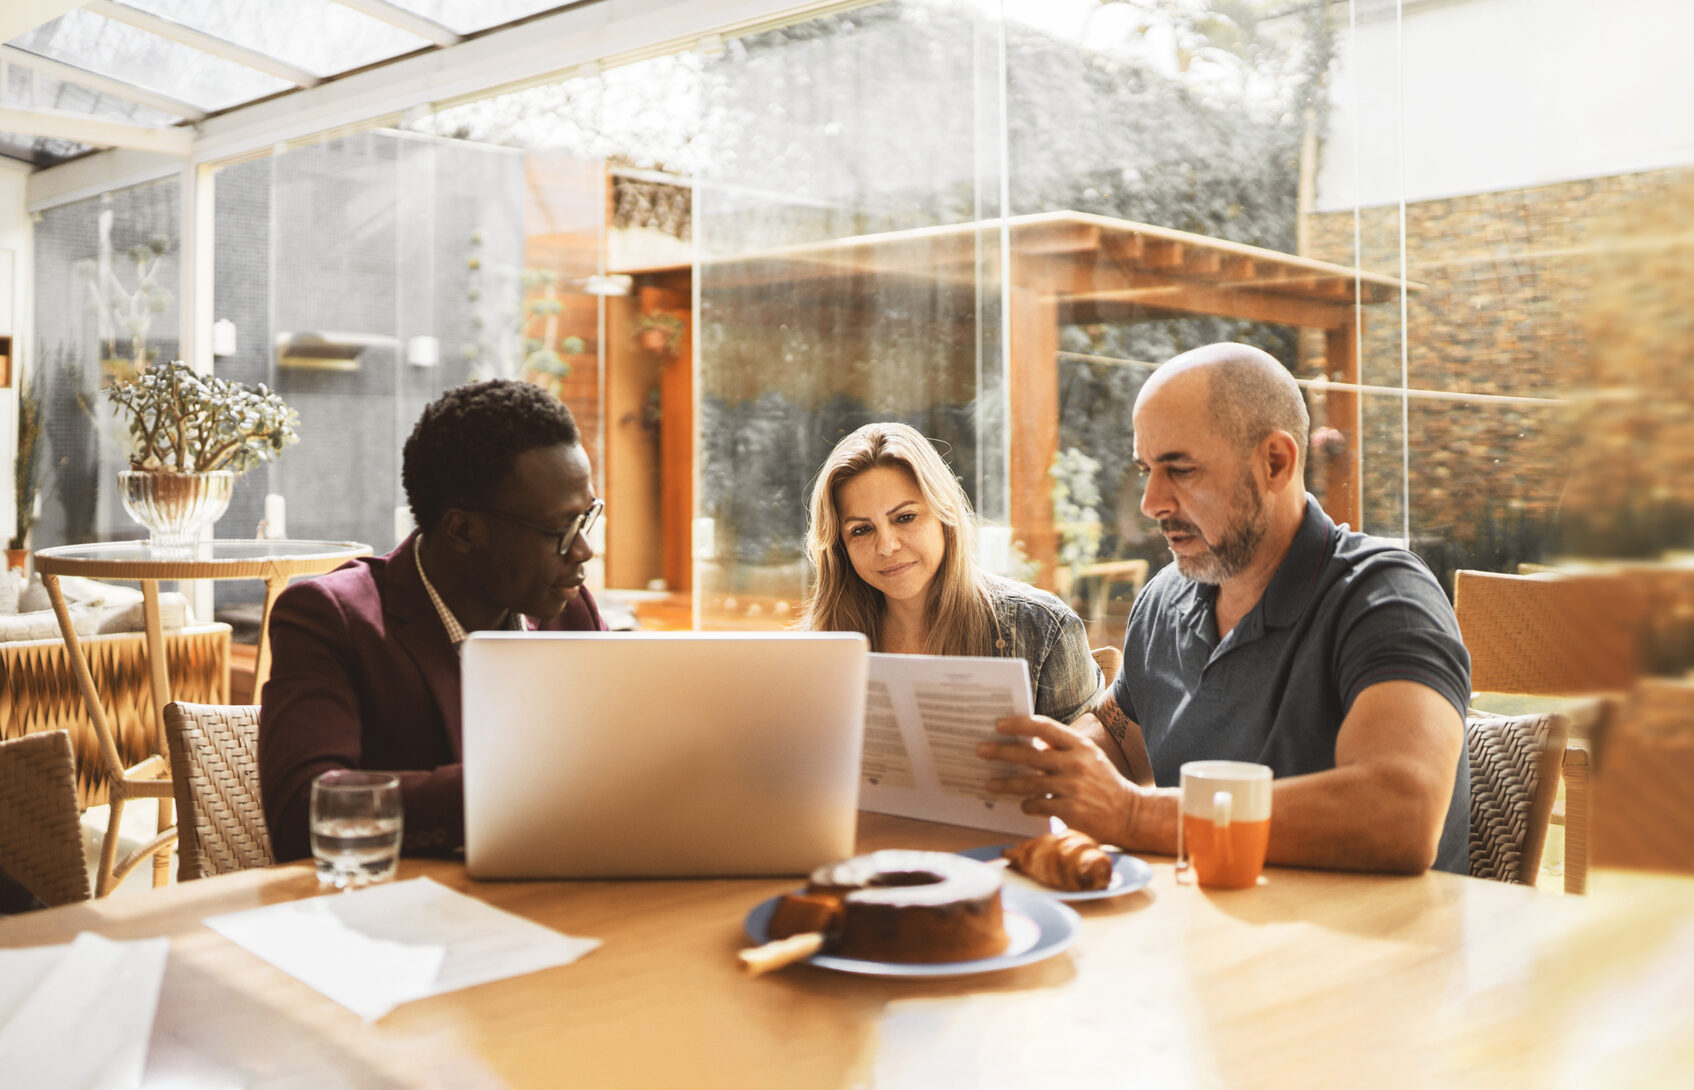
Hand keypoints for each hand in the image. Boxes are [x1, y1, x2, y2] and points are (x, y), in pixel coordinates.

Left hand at [979, 715, 1142, 847]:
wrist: (1131, 814)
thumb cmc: (1104, 783)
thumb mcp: (1089, 758)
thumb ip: (1062, 749)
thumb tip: (1030, 743)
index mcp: (1080, 746)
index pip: (1043, 728)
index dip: (1018, 724)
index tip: (998, 725)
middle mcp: (1075, 763)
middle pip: (1028, 755)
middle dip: (1000, 752)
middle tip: (981, 750)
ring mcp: (1072, 788)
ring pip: (1027, 783)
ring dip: (1004, 783)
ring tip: (988, 783)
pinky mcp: (1070, 811)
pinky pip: (1036, 805)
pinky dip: (1026, 805)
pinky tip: (1023, 804)